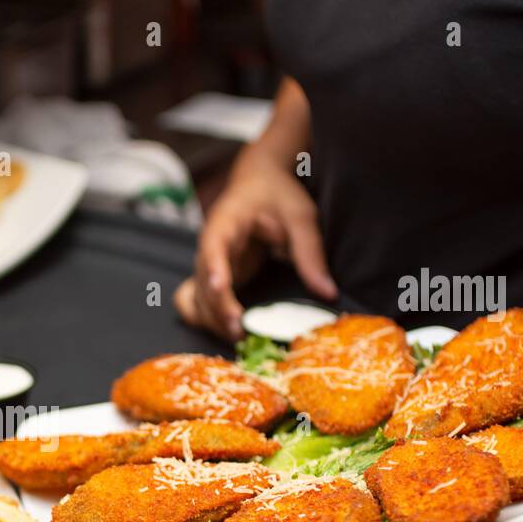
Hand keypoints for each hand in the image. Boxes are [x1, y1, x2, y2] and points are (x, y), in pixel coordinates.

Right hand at [176, 147, 336, 339]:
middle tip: (241, 333)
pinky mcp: (211, 278)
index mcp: (225, 222)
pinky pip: (195, 303)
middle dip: (218, 309)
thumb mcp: (301, 216)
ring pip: (196, 299)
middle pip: (202, 282)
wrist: (259, 183)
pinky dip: (206, 319)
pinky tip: (227, 330)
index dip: (213, 270)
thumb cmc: (278, 194)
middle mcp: (209, 247)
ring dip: (212, 320)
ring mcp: (207, 265)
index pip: (212, 247)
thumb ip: (311, 253)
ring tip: (240, 338)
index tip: (220, 289)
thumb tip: (327, 293)